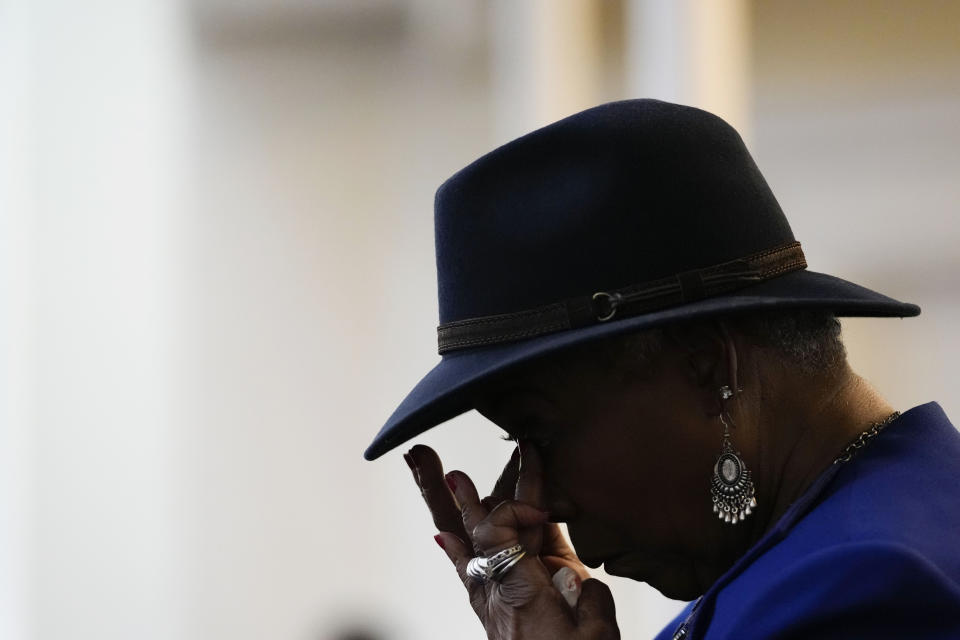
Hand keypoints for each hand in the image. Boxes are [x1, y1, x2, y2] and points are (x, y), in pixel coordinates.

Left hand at [404, 443, 619, 638]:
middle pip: (481, 534)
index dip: (515, 506)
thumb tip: (585, 581)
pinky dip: (457, 553)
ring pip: (473, 549)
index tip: (542, 507)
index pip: (498, 532)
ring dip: (459, 515)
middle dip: (469, 499)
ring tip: (444, 480)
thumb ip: (593, 598)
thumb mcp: (596, 636)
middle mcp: (499, 594)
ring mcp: (493, 606)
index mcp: (520, 591)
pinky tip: (442, 538)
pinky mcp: (496, 618)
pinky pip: (471, 577)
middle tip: (447, 468)